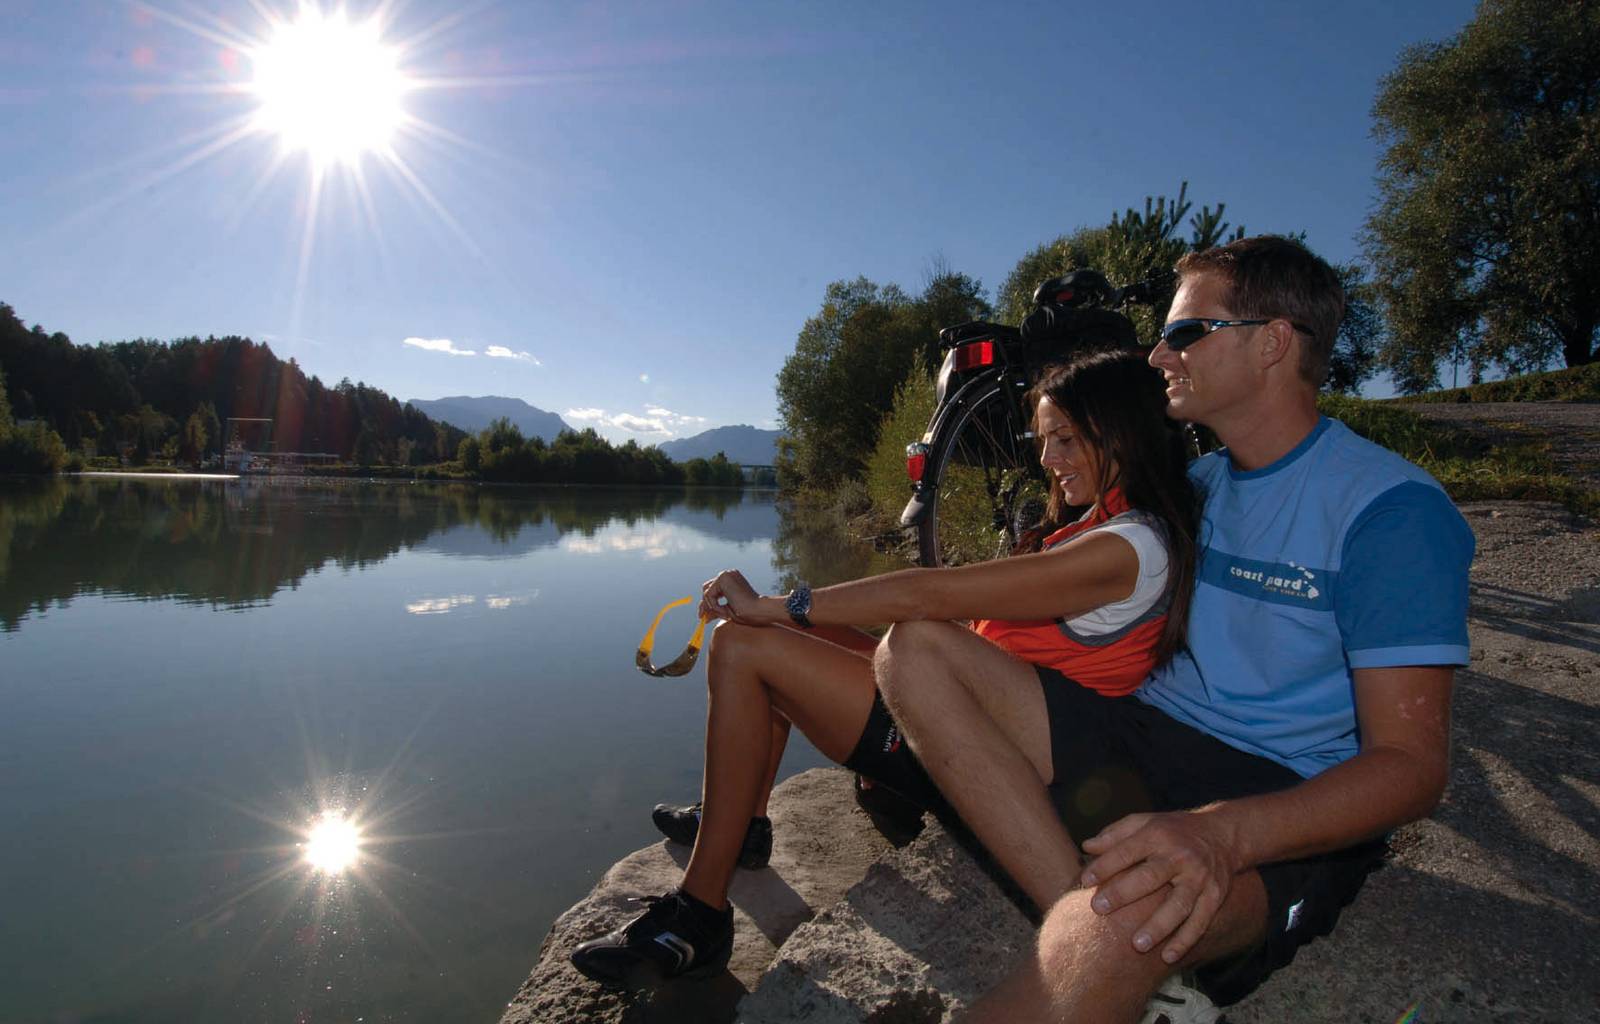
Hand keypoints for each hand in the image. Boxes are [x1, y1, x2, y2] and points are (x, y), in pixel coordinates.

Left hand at [699, 570, 766, 623]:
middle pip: (707, 588)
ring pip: (707, 592)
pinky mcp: (723, 578)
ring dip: (712, 607)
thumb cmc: (748, 613)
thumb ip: (715, 610)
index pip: (714, 589)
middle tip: (702, 617)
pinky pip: (709, 595)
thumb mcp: (727, 611)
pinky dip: (714, 605)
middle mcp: (728, 574)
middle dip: (705, 604)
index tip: (704, 616)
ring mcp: (726, 574)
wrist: (758, 611)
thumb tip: (703, 616)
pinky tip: (724, 610)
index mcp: (732, 580)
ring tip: (724, 614)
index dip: (708, 603)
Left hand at [1078, 808, 1241, 963]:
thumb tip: (1086, 847)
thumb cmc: (1172, 831)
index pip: (1127, 850)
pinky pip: (1201, 921)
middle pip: (1150, 877)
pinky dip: (1185, 940)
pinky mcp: (1215, 896)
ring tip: (1137, 945)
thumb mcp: (1145, 822)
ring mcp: (1199, 878)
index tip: (1085, 881)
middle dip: (1124, 893)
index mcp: (1158, 835)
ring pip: (1179, 904)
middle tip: (1098, 910)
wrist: (1222, 835)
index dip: (1105, 865)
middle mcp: (1180, 856)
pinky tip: (1168, 957)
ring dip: (1159, 926)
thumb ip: (1115, 834)